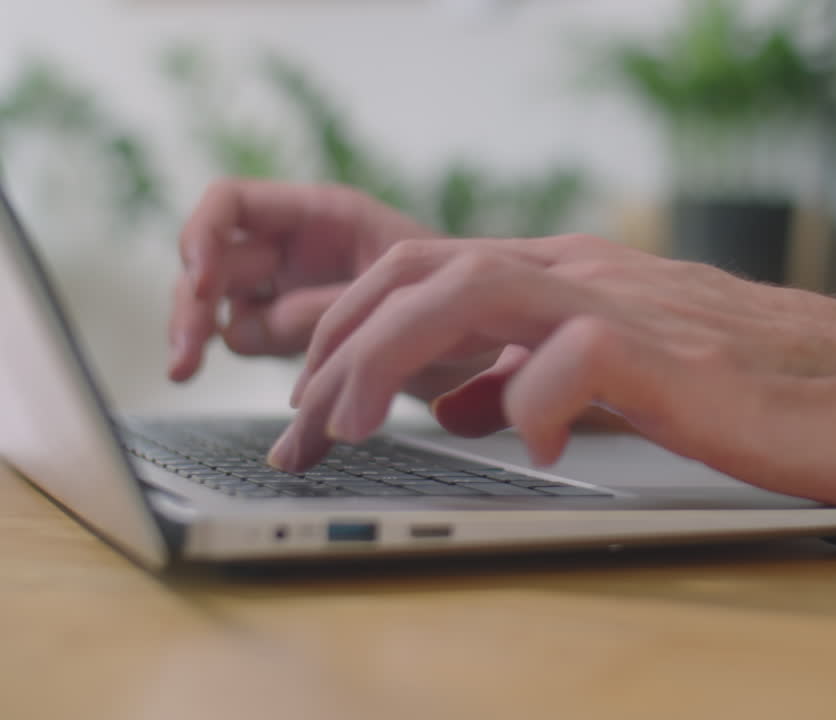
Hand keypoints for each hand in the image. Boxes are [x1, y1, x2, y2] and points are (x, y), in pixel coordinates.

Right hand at [168, 179, 436, 379]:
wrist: (495, 332)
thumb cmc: (460, 295)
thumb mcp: (401, 291)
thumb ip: (325, 304)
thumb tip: (245, 328)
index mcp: (323, 214)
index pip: (232, 202)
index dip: (203, 233)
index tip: (200, 278)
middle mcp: (294, 244)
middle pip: (211, 255)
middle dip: (191, 299)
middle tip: (186, 354)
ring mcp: (286, 284)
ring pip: (215, 298)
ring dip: (194, 329)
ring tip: (184, 369)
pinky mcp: (289, 326)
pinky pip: (239, 331)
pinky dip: (217, 349)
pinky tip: (199, 370)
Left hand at [267, 231, 835, 516]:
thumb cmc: (764, 386)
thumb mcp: (623, 376)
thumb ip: (534, 373)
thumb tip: (451, 402)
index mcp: (571, 278)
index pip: (427, 272)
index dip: (347, 329)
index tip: (309, 396)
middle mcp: (585, 274)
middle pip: (421, 267)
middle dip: (335, 341)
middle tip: (298, 417)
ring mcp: (626, 305)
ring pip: (467, 288)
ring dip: (385, 356)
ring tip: (348, 423)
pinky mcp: (670, 352)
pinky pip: (566, 361)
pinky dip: (523, 403)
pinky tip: (528, 446)